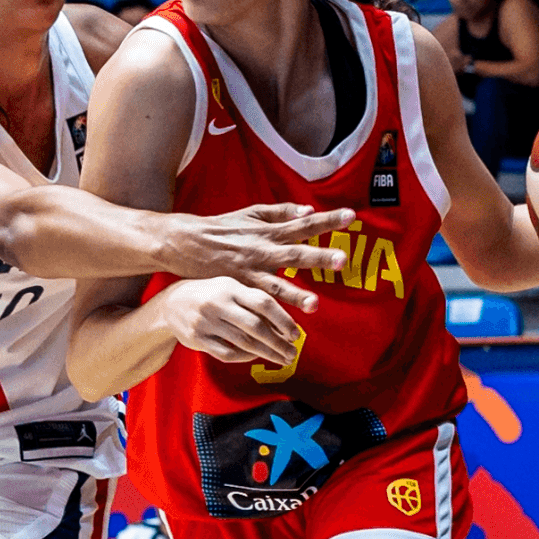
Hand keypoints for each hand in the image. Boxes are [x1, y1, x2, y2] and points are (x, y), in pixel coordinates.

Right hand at [160, 277, 301, 365]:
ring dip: (266, 353)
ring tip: (282, 358)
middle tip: (293, 353)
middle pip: (255, 327)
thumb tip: (284, 323)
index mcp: (230, 287)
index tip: (296, 334)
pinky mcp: (198, 339)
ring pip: (243, 343)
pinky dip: (246, 357)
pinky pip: (227, 353)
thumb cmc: (210, 294)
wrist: (171, 302)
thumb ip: (253, 301)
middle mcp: (218, 303)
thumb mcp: (229, 287)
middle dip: (278, 343)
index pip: (263, 303)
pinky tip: (256, 356)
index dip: (283, 320)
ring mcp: (206, 322)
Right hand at [163, 204, 355, 311]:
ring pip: (277, 285)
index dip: (327, 220)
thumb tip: (309, 210)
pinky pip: (257, 304)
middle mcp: (263, 251)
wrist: (188, 243)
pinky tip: (283, 328)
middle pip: (296, 254)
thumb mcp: (252, 213)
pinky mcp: (238, 289)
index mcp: (270, 231)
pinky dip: (270, 315)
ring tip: (315, 305)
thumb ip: (281, 212)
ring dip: (297, 295)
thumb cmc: (223, 227)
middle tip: (342, 260)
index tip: (351, 217)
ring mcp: (251, 272)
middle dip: (319, 258)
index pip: (304, 224)